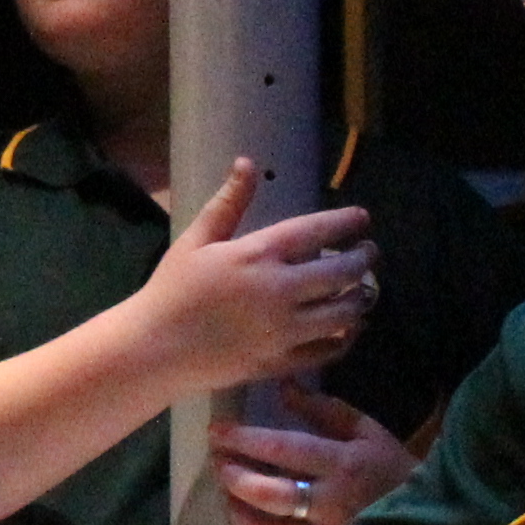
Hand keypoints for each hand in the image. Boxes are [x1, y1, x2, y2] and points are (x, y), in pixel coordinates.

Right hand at [136, 161, 379, 390]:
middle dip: (363, 259)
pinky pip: (328, 351)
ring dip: (360, 299)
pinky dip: (346, 339)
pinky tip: (350, 329)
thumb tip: (247, 162)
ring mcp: (283, 331)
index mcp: (258, 255)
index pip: (316, 232)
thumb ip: (228, 203)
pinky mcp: (281, 361)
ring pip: (343, 314)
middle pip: (341, 273)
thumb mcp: (196, 240)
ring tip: (363, 290)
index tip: (362, 218)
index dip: (345, 222)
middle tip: (369, 252)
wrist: (154, 350)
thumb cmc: (172, 290)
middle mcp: (279, 291)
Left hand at [209, 379, 417, 524]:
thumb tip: (283, 388)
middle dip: (233, 476)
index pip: (282, 450)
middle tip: (219, 464)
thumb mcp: (369, 433)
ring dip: (238, 513)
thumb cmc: (397, 473)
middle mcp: (334, 507)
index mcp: (346, 466)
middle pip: (266, 494)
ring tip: (230, 497)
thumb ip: (325, 410)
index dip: (243, 440)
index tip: (216, 433)